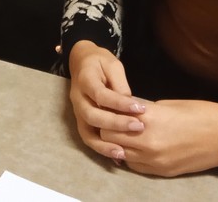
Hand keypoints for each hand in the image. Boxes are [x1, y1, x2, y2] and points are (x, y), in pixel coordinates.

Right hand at [68, 41, 144, 161]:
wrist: (81, 62)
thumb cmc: (100, 62)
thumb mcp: (113, 65)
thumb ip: (120, 85)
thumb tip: (130, 106)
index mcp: (85, 79)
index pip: (101, 94)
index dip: (120, 103)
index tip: (140, 108)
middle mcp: (77, 98)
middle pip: (92, 115)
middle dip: (115, 124)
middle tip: (139, 127)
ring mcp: (77, 111)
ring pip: (86, 132)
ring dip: (104, 144)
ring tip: (123, 153)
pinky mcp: (81, 120)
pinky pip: (88, 137)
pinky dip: (101, 149)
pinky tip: (117, 155)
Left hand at [106, 99, 217, 176]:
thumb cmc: (198, 113)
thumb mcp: (166, 104)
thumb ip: (142, 110)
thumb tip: (124, 109)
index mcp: (148, 119)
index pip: (111, 118)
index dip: (107, 112)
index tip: (107, 107)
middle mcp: (147, 142)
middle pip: (109, 137)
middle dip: (108, 128)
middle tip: (111, 121)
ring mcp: (154, 160)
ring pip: (119, 153)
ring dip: (118, 144)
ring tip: (123, 134)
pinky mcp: (161, 172)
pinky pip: (134, 166)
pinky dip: (130, 156)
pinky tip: (136, 147)